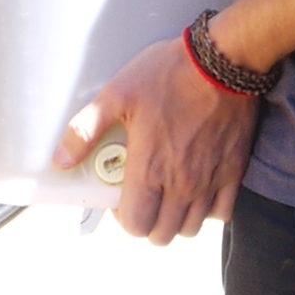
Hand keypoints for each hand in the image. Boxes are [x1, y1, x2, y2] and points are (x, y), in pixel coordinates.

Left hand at [56, 28, 257, 243]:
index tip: (123, 197)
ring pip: (192, 228)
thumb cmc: (168, 74)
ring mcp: (210, 181)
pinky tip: (198, 190)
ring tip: (169, 196)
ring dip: (176, 220)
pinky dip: (208, 210)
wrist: (222, 60)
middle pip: (163, 235)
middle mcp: (181, 184)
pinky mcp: (234, 171)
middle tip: (145, 197)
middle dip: (149, 223)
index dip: (124, 218)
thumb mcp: (117, 93)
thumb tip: (61, 159)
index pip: (135, 225)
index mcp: (150, 169)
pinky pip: (222, 212)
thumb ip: (86, 129)